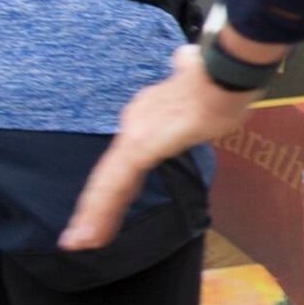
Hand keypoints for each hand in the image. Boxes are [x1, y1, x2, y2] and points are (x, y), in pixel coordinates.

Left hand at [63, 37, 271, 249]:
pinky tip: (91, 234)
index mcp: (147, 115)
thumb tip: (191, 61)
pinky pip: (115, 187)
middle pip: (110, 174)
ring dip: (92, 216)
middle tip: (79, 239)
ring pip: (107, 184)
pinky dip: (100, 213)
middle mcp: (134, 125)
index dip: (114, 185)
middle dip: (95, 208)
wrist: (224, 73)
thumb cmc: (224, 82)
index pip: (125, 159)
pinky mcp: (140, 149)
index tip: (108, 207)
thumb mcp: (205, 90)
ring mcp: (134, 137)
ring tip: (79, 243)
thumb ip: (190, 80)